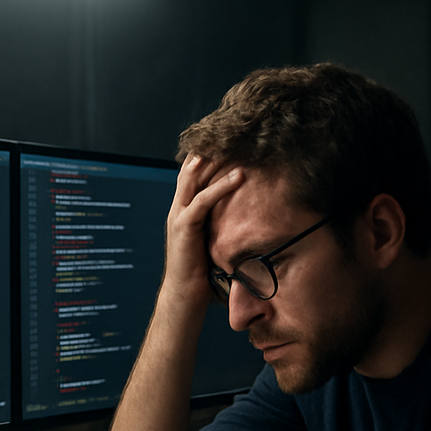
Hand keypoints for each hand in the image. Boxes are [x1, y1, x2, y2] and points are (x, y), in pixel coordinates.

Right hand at [160, 154, 244, 303]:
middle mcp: (178, 208)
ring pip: (195, 178)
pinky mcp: (184, 227)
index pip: (193, 174)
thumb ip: (223, 227)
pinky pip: (203, 200)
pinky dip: (222, 186)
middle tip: (233, 131)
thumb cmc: (204, 276)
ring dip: (216, 160)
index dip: (207, 155)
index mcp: (184, 210)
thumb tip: (251, 220)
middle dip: (210, 148)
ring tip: (238, 144)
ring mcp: (178, 216)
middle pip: (192, 168)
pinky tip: (239, 176)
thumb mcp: (214, 243)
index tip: (230, 139)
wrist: (185, 298)